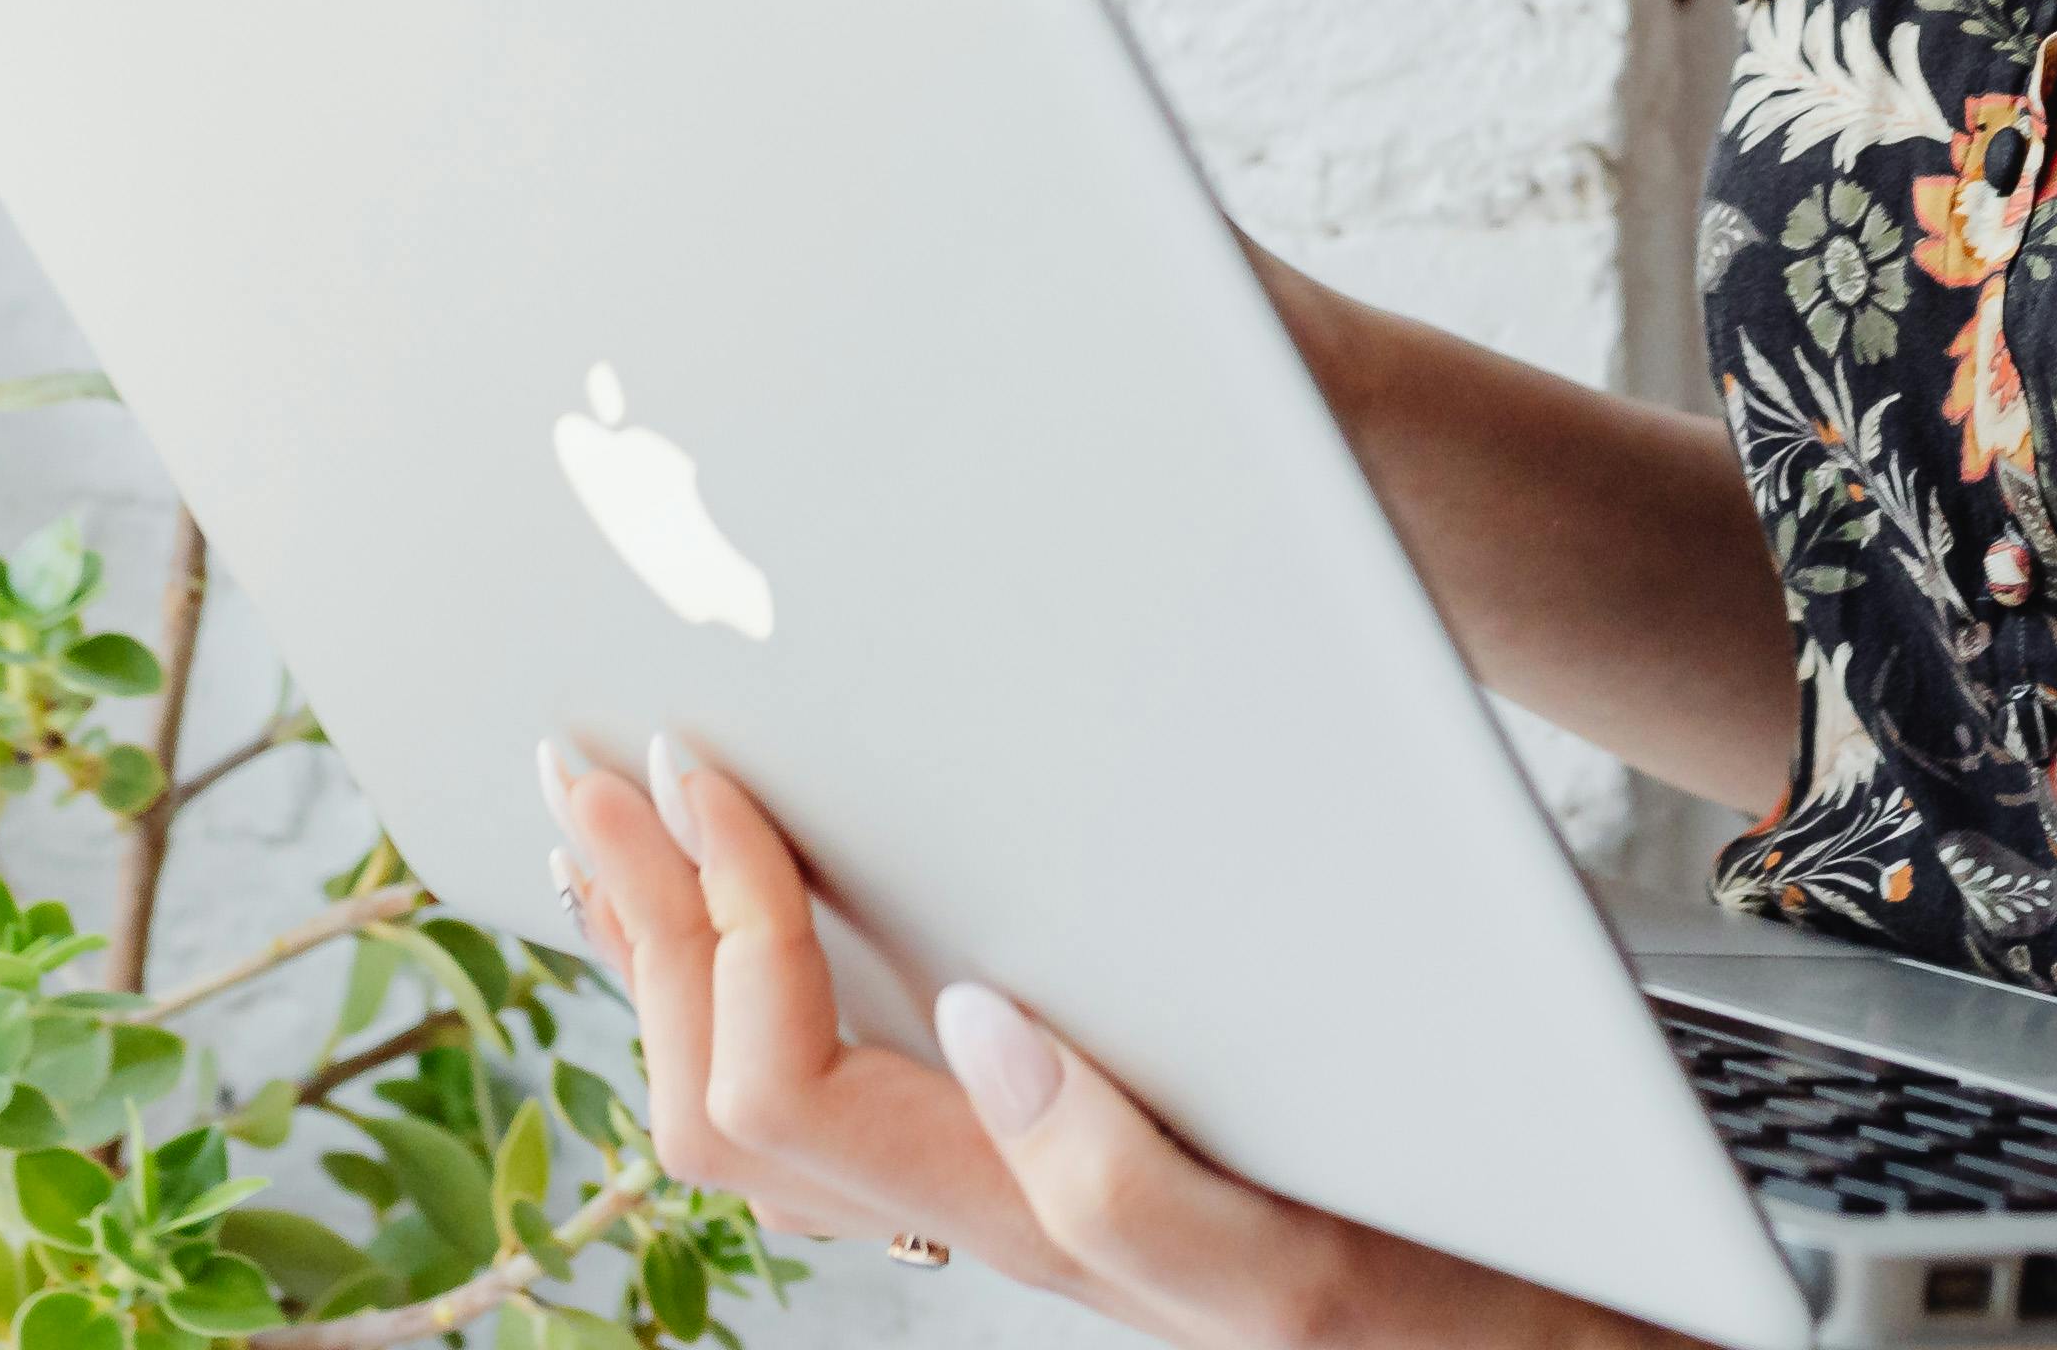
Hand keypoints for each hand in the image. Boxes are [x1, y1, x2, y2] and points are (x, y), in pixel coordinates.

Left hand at [541, 730, 1709, 1345]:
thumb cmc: (1472, 1318)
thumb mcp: (1314, 1275)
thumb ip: (1136, 1183)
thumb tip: (976, 1017)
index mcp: (1031, 1224)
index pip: (781, 1091)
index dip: (721, 922)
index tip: (701, 761)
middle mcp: (994, 1219)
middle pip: (722, 1102)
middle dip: (642, 923)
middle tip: (584, 765)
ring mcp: (1017, 1198)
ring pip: (757, 1104)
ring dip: (671, 951)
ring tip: (620, 828)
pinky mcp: (1067, 1163)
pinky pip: (837, 1087)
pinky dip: (756, 980)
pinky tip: (759, 916)